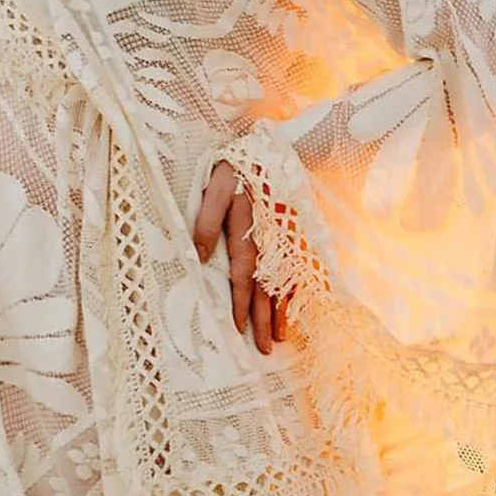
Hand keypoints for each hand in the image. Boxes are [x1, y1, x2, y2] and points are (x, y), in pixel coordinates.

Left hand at [190, 160, 292, 354]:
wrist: (273, 145)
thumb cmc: (235, 167)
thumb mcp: (213, 188)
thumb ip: (205, 223)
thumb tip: (197, 258)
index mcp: (247, 231)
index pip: (242, 276)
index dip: (239, 305)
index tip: (237, 331)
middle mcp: (269, 240)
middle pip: (265, 286)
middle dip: (263, 319)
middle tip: (265, 350)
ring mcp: (285, 239)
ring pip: (283, 280)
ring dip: (280, 311)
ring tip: (279, 337)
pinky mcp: (295, 233)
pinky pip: (298, 268)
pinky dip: (297, 289)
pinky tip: (294, 307)